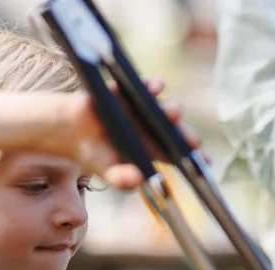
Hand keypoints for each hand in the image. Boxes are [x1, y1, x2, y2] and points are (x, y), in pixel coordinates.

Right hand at [55, 76, 199, 189]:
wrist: (68, 131)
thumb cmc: (95, 154)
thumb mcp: (107, 171)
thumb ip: (121, 178)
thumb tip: (137, 180)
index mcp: (153, 150)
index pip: (178, 155)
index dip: (193, 160)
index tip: (205, 164)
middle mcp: (152, 128)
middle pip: (174, 132)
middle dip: (185, 136)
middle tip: (193, 143)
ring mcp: (141, 109)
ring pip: (162, 109)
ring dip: (170, 110)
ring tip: (173, 113)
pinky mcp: (127, 91)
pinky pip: (142, 86)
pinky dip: (151, 85)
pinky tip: (157, 87)